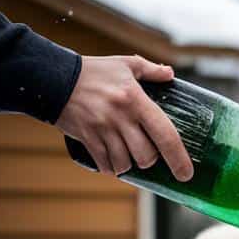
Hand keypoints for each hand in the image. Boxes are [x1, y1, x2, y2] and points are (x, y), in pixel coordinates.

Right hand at [56, 55, 193, 180]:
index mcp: (137, 100)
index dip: (179, 158)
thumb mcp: (125, 65)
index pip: (166, 135)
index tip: (186, 174)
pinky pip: (105, 165)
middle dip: (149, 159)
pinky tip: (110, 159)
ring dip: (129, 164)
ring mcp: (103, 130)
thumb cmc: (94, 72)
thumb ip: (150, 70)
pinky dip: (110, 167)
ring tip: (125, 152)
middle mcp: (122, 118)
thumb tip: (170, 74)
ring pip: (126, 163)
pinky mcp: (87, 138)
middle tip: (145, 151)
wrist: (53, 77)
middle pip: (146, 156)